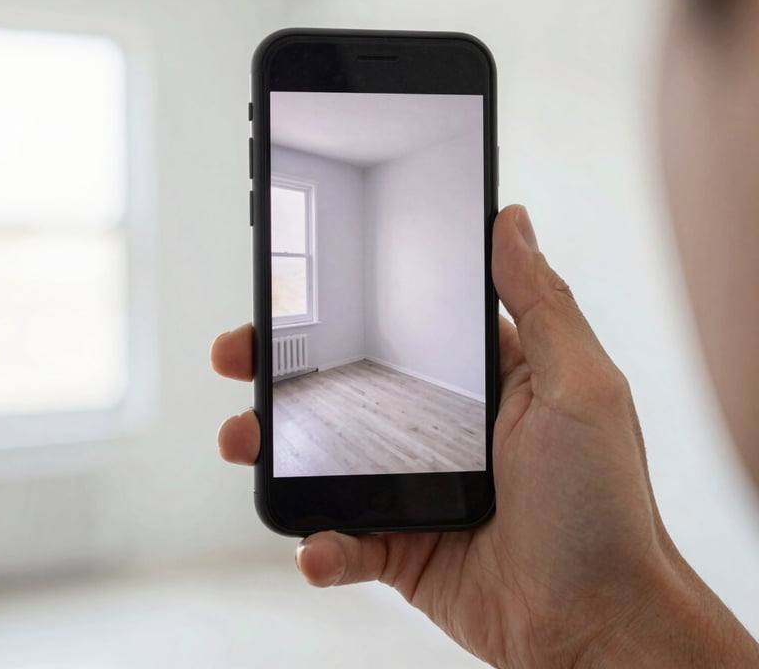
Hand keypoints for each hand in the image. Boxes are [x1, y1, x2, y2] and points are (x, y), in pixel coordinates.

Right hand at [212, 205, 758, 667]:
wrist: (598, 625)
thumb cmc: (603, 502)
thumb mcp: (579, 385)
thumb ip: (541, 302)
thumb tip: (510, 220)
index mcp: (478, 378)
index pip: (398, 323)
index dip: (345, 302)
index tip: (295, 287)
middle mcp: (440, 425)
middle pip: (345, 384)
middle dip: (285, 367)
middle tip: (242, 353)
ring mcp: (414, 485)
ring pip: (325, 457)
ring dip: (275, 448)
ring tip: (244, 438)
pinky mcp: (399, 544)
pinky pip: (344, 538)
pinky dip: (322, 543)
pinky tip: (317, 544)